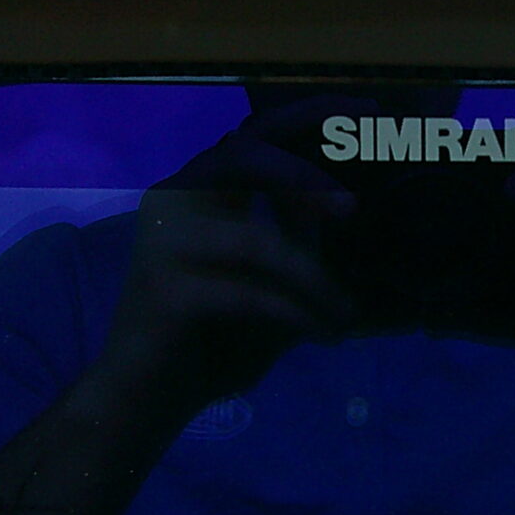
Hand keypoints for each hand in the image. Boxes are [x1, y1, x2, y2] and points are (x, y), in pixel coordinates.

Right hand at [102, 97, 361, 418]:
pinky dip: (297, 315)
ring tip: (344, 315)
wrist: (146, 402)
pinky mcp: (164, 288)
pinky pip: (251, 294)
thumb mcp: (271, 282)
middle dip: (304, 178)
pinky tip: (325, 336)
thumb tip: (341, 202)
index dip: (309, 116)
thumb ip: (296, 239)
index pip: (253, 135)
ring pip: (258, 242)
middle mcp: (173, 202)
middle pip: (242, 156)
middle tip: (350, 211)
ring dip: (313, 281)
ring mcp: (162, 242)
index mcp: (198, 193)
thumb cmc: (210, 342)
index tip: (368, 111)